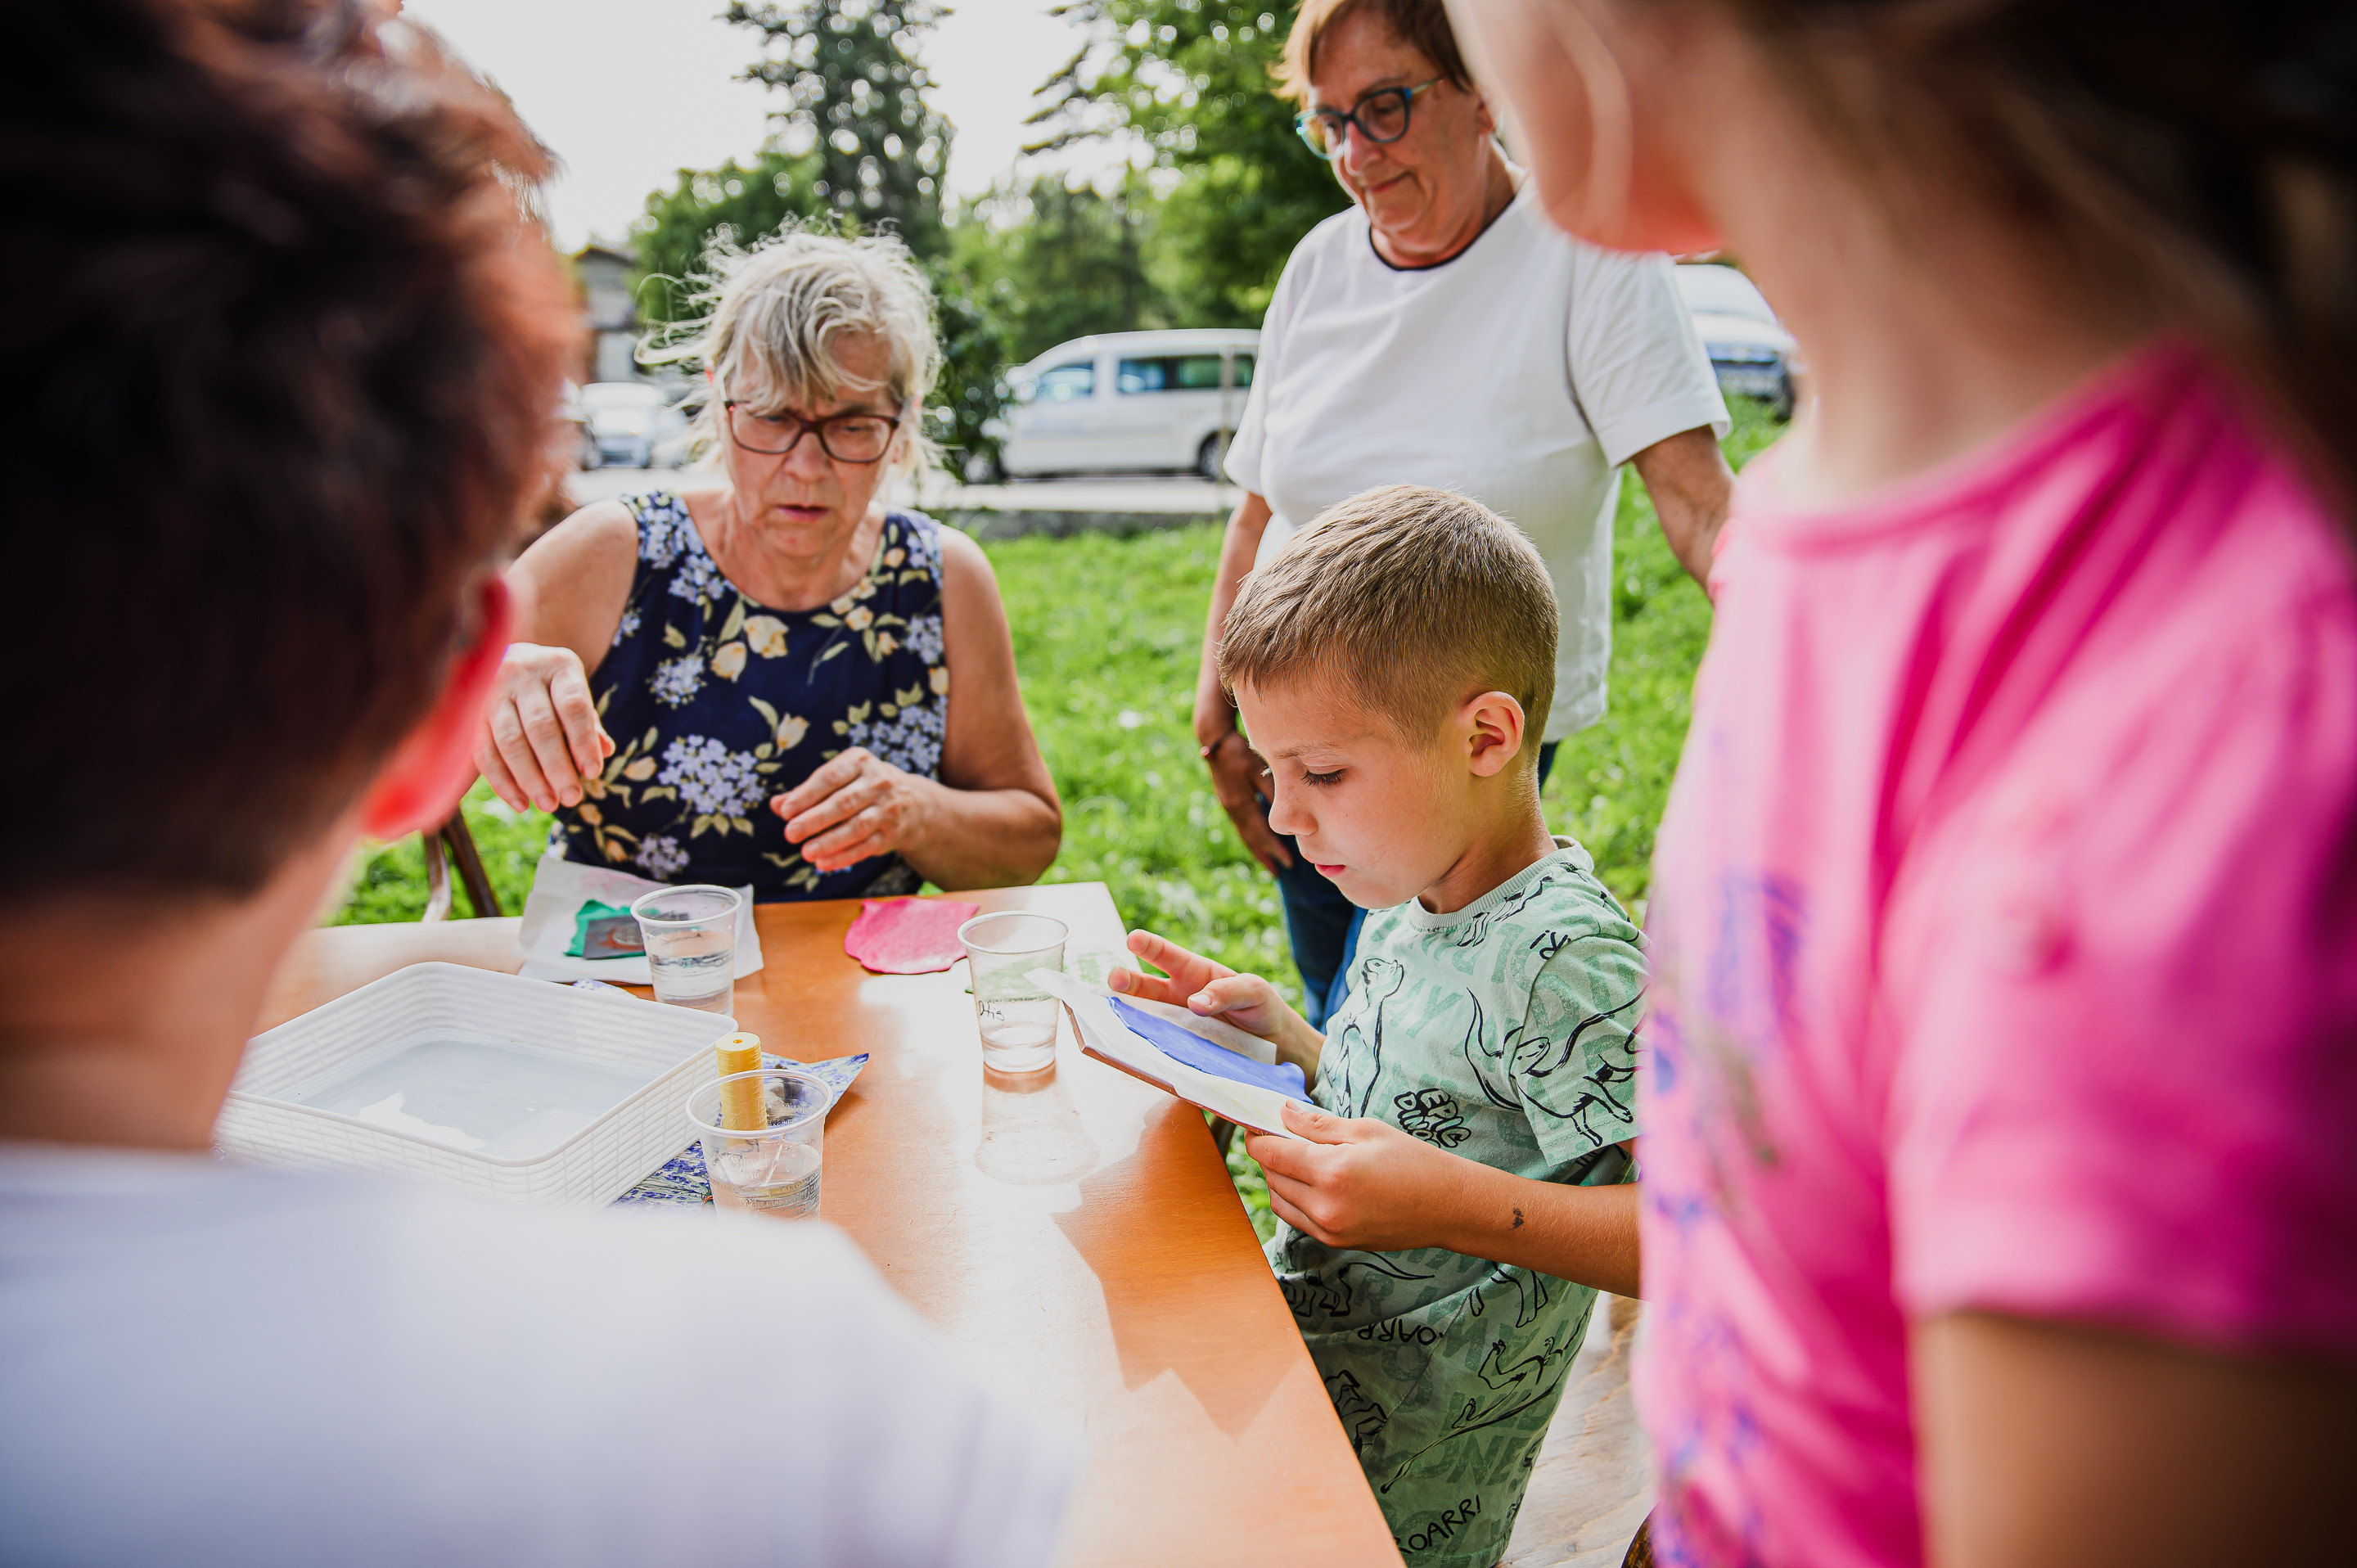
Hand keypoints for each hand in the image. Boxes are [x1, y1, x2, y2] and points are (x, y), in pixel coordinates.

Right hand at [476, 641, 612, 811]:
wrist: (508, 659)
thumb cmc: (553, 686)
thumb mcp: (576, 694)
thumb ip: (590, 723)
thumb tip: (605, 752)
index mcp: (558, 666)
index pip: (573, 706)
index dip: (583, 741)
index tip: (593, 773)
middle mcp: (523, 673)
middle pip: (540, 726)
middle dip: (557, 767)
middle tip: (572, 798)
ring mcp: (493, 692)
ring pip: (510, 741)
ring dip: (530, 779)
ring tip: (549, 804)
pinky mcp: (471, 714)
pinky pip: (484, 752)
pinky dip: (502, 782)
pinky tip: (521, 803)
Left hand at [770, 746, 933, 873]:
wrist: (913, 803)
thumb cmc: (862, 787)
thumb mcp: (839, 780)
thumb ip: (807, 792)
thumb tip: (776, 804)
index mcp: (860, 762)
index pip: (830, 777)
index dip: (807, 794)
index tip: (785, 811)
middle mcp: (878, 782)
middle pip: (843, 802)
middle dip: (815, 819)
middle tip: (790, 833)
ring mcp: (888, 809)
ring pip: (857, 827)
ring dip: (829, 841)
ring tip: (806, 851)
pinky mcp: (892, 834)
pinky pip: (866, 847)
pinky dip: (844, 857)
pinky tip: (823, 863)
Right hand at [1109, 928, 1303, 1044]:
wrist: (1275, 1045)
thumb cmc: (1261, 1007)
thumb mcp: (1253, 991)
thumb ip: (1227, 992)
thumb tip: (1194, 1003)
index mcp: (1195, 973)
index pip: (1168, 956)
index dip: (1150, 946)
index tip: (1133, 939)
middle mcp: (1178, 997)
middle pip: (1145, 987)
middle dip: (1127, 981)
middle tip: (1114, 979)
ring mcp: (1177, 1025)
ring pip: (1145, 1018)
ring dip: (1129, 1016)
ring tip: (1113, 1014)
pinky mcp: (1181, 1051)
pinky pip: (1160, 1048)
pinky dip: (1146, 1047)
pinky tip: (1135, 1048)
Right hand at [1200, 730, 1293, 873]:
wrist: (1215, 738)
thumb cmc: (1240, 750)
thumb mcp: (1258, 769)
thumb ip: (1273, 790)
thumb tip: (1290, 813)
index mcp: (1240, 803)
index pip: (1261, 832)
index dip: (1274, 848)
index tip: (1288, 863)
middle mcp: (1232, 808)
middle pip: (1250, 838)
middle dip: (1264, 855)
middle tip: (1277, 872)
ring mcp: (1227, 804)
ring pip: (1243, 833)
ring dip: (1256, 848)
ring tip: (1267, 861)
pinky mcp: (1226, 798)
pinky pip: (1240, 824)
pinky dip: (1250, 835)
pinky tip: (1256, 838)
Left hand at [1245, 1100, 1469, 1251]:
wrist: (1447, 1206)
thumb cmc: (1412, 1161)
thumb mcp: (1365, 1130)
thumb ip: (1317, 1125)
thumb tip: (1282, 1113)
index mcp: (1331, 1173)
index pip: (1270, 1154)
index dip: (1257, 1136)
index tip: (1255, 1123)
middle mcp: (1324, 1206)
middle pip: (1271, 1176)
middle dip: (1269, 1154)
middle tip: (1281, 1135)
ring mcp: (1328, 1230)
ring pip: (1279, 1200)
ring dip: (1278, 1178)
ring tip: (1299, 1159)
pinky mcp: (1335, 1243)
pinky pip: (1296, 1219)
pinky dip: (1293, 1199)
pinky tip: (1311, 1183)